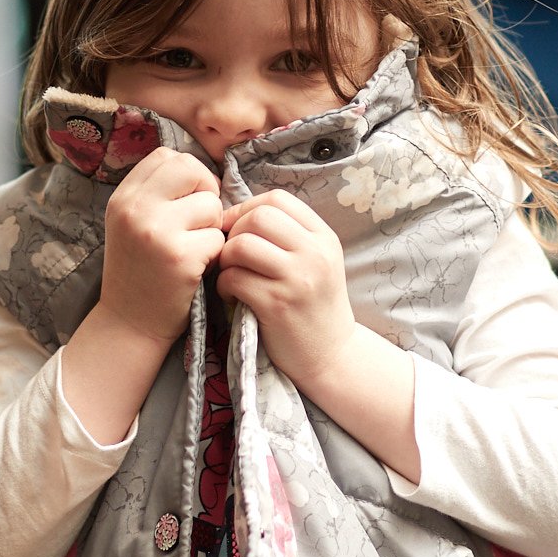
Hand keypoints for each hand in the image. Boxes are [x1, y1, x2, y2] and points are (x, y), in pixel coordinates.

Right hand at [99, 148, 224, 344]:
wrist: (129, 322)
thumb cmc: (139, 270)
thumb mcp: (132, 223)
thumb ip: (157, 193)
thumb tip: (201, 171)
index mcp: (123, 197)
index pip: (167, 155)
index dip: (188, 174)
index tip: (188, 199)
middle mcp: (135, 209)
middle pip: (191, 169)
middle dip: (206, 191)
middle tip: (200, 220)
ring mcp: (156, 232)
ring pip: (211, 205)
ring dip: (212, 227)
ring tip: (193, 247)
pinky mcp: (180, 257)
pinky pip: (218, 237)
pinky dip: (214, 253)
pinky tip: (196, 267)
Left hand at [217, 190, 356, 392]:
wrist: (333, 357)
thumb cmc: (314, 308)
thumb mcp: (317, 263)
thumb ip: (289, 236)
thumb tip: (238, 214)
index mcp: (324, 238)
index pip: (277, 199)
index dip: (247, 209)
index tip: (236, 229)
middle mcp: (314, 254)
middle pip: (258, 217)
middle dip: (233, 232)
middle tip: (231, 254)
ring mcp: (297, 279)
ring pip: (242, 245)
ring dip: (226, 259)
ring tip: (231, 275)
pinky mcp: (277, 305)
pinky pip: (234, 278)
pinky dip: (224, 285)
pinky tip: (233, 296)